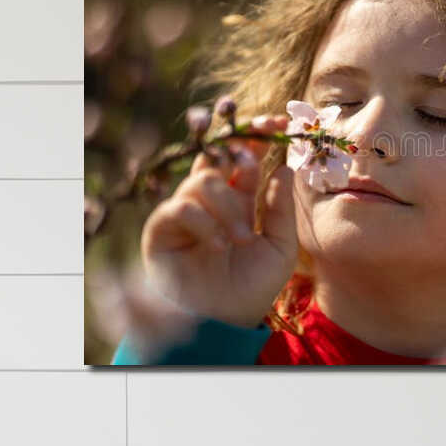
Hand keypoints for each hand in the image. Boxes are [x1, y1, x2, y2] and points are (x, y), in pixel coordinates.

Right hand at [137, 113, 297, 328]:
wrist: (226, 321)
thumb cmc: (254, 287)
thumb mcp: (280, 247)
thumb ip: (281, 209)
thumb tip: (284, 167)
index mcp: (239, 199)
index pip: (244, 158)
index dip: (256, 137)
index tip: (275, 124)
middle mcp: (209, 200)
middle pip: (217, 158)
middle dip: (236, 154)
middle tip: (253, 164)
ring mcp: (184, 212)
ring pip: (202, 182)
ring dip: (227, 208)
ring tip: (241, 239)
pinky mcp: (162, 229)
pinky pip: (180, 207)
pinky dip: (202, 222)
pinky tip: (218, 245)